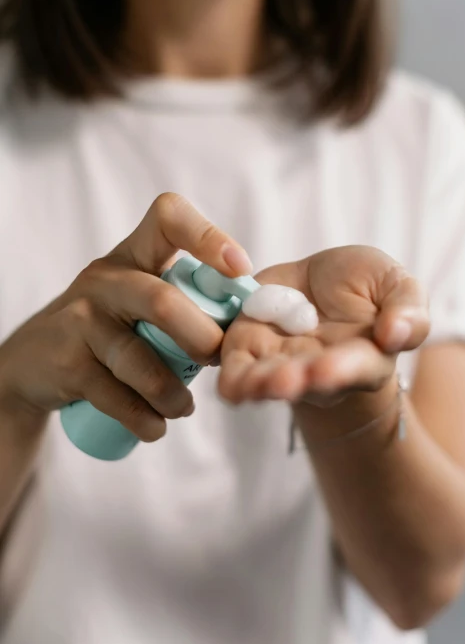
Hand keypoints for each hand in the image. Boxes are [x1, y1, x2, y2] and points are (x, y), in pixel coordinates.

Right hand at [0, 194, 251, 441]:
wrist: (33, 361)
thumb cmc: (109, 326)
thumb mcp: (136, 295)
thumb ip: (182, 298)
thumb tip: (251, 323)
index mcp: (134, 254)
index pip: (168, 217)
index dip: (209, 236)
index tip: (240, 269)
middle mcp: (105, 279)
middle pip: (163, 301)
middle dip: (202, 339)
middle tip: (217, 361)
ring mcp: (82, 318)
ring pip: (140, 358)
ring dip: (173, 394)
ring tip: (184, 408)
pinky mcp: (67, 362)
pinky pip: (115, 396)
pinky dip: (145, 419)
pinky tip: (156, 426)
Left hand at [218, 246, 429, 407]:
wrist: (321, 282)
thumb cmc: (367, 287)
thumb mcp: (397, 285)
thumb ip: (407, 310)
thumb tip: (396, 334)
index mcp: (364, 357)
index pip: (355, 367)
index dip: (341, 369)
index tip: (327, 370)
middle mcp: (320, 368)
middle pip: (306, 381)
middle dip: (293, 381)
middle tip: (284, 381)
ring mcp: (282, 361)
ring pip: (267, 381)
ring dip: (259, 384)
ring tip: (252, 385)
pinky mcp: (250, 348)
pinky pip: (238, 371)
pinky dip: (232, 380)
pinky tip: (229, 386)